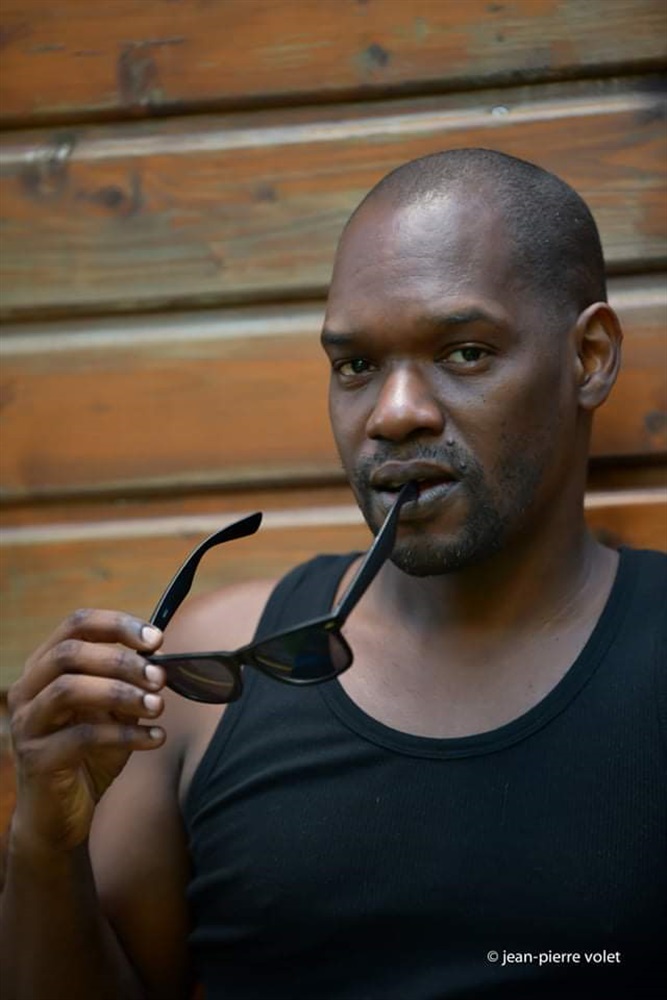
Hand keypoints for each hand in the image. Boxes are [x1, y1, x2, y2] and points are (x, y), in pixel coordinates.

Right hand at [7, 610, 164, 855]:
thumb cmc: (90, 755)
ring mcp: (27, 724)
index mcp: (45, 667)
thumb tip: (161, 656)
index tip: (157, 637)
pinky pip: (82, 737)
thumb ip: (130, 683)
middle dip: (121, 660)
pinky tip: (155, 739)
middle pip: (69, 653)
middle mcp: (28, 689)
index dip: (117, 625)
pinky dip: (125, 734)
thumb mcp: (115, 712)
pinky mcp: (36, 759)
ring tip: (157, 706)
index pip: (75, 625)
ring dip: (121, 693)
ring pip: (68, 689)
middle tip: (159, 677)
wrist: (61, 817)